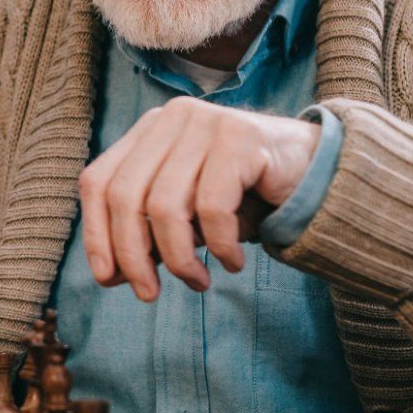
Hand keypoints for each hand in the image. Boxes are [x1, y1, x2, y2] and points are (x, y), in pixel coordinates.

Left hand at [78, 95, 321, 300]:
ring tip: (199, 281)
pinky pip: (211, 206)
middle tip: (149, 293)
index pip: (97, 181)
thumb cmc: (243, 198)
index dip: (95, 232)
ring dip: (178, 258)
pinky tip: (232, 261)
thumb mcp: (186, 217)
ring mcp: (205, 123)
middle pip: (124, 195)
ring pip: (165, 205)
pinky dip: (218, 245)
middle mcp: (171, 118)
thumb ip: (147, 236)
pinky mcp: (240, 137)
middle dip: (132, 255)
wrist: (318, 173)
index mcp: (148, 130)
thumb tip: (108, 275)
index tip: (108, 278)